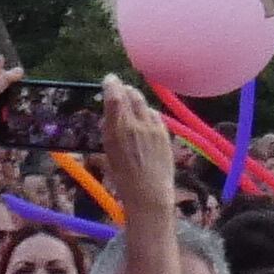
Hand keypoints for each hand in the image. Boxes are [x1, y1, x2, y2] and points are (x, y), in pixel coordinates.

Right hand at [96, 82, 177, 230]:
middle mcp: (135, 124)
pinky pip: (155, 115)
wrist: (149, 193)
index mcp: (117, 130)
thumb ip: (110, 132)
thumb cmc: (123, 180)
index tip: (110, 79)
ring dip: (136, 98)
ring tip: (132, 100)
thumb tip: (110, 117)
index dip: (112, 84)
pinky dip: (148, 112)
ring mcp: (153, 127)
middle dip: (125, 89)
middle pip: (131, 94)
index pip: (115, 96)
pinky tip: (146, 117)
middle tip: (121, 89)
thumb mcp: (109, 154)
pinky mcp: (165, 133)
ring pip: (144, 103)